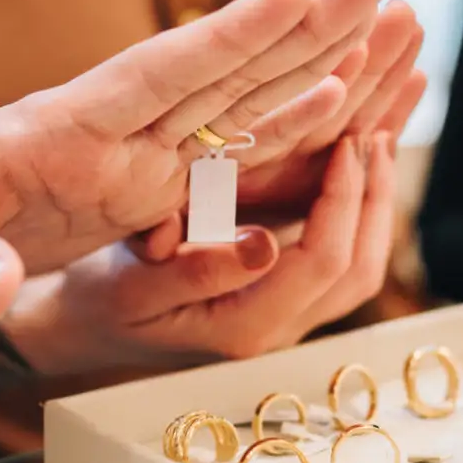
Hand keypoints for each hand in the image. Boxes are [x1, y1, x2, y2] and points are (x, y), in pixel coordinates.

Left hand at [0, 0, 391, 318]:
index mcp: (63, 128)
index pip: (157, 74)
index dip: (226, 38)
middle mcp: (117, 133)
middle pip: (224, 72)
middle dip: (303, 29)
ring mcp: (138, 157)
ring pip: (243, 105)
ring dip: (315, 65)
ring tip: (387, 19)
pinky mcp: (145, 188)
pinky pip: (231, 159)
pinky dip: (289, 132)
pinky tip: (345, 105)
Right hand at [12, 133, 399, 368]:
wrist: (87, 323)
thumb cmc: (102, 298)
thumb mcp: (133, 281)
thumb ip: (195, 269)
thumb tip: (265, 247)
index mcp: (245, 327)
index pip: (323, 262)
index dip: (344, 196)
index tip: (347, 138)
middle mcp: (278, 332)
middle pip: (357, 269)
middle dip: (373, 196)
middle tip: (374, 130)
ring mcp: (286, 321)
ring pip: (357, 269)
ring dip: (373, 204)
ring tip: (374, 140)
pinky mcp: (283, 301)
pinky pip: (338, 261)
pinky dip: (355, 212)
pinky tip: (353, 165)